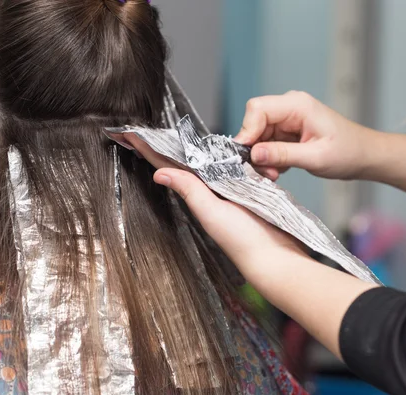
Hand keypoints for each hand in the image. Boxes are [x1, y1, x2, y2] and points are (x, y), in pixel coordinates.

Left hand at [125, 133, 308, 277]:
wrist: (275, 256)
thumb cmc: (242, 240)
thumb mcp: (211, 213)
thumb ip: (190, 191)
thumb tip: (158, 173)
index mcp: (200, 195)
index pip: (171, 168)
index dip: (152, 152)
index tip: (129, 136)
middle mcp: (213, 192)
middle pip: (190, 162)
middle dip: (172, 145)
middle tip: (147, 128)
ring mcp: (233, 191)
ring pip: (216, 162)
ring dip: (202, 149)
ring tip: (177, 133)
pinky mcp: (253, 190)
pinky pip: (241, 167)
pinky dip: (237, 157)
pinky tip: (231, 148)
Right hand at [235, 91, 379, 180]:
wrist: (363, 156)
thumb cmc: (348, 152)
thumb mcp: (315, 158)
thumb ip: (282, 154)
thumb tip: (253, 154)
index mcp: (297, 105)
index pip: (257, 109)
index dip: (247, 131)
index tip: (246, 155)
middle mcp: (289, 108)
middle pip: (254, 123)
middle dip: (255, 149)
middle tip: (265, 171)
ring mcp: (287, 120)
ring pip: (258, 136)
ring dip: (262, 157)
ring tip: (275, 173)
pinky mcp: (286, 132)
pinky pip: (266, 143)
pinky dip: (269, 159)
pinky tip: (280, 169)